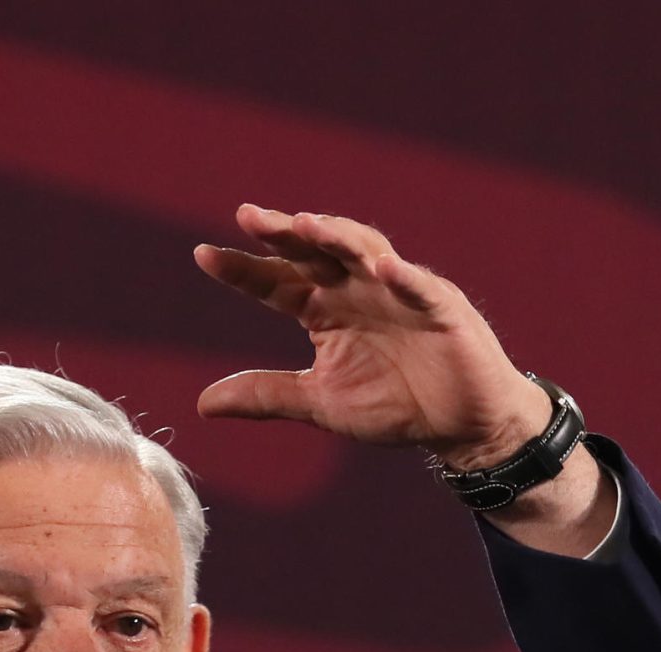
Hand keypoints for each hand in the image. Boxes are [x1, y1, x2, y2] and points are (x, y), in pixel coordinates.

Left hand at [194, 205, 551, 466]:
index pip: (277, 283)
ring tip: (304, 224)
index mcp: (326, 310)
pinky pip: (421, 287)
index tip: (203, 256)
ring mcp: (400, 292)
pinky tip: (380, 268)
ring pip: (365, 251)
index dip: (243, 270)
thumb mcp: (319, 403)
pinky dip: (402, 276)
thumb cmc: (394, 404)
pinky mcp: (442, 308)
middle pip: (316, 252)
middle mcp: (358, 290)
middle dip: (284, 234)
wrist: (459, 425)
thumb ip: (266, 395)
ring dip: (336, 236)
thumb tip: (201, 404)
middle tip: (249, 217)